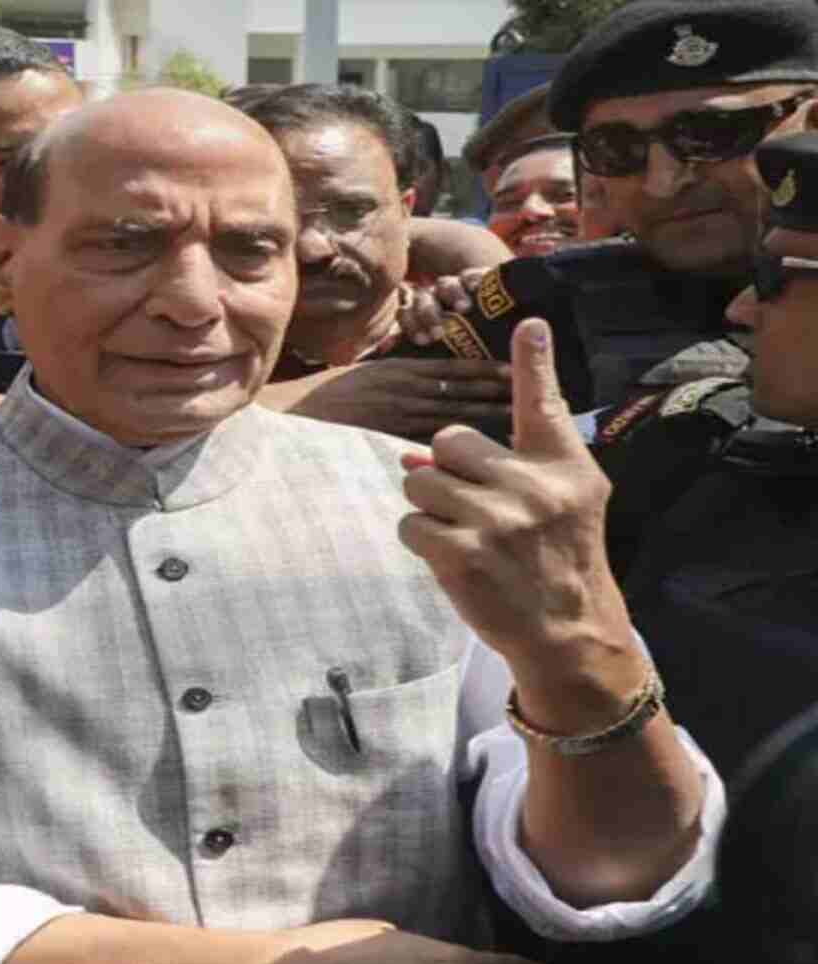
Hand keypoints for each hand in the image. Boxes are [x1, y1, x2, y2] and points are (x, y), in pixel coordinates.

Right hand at [280, 350, 510, 439]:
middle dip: (495, 395)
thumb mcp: (369, 373)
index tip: (515, 376)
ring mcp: (396, 411)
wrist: (295, 411)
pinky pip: (428, 437)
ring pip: (451, 413)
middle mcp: (403, 386)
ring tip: (515, 426)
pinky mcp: (387, 432)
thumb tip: (433, 381)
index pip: (453, 369)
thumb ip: (401, 377)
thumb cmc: (330, 395)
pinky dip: (454, 443)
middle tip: (529, 402)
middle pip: (460, 390)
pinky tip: (477, 452)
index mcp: (401, 368)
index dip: (486, 372)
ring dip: (482, 418)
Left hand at [397, 319, 632, 684]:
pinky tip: (454, 557)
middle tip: (473, 507)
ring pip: (419, 483)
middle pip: (445, 443)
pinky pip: (410, 524)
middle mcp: (532, 486)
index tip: (528, 323)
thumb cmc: (556, 556)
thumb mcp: (562, 500)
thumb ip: (503, 466)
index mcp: (563, 466)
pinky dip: (422, 540)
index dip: (534, 360)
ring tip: (463, 532)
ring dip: (428, 507)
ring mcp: (497, 520)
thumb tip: (414, 456)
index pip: (543, 403)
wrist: (565, 629)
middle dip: (444, 472)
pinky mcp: (464, 554)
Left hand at [399, 269, 490, 345]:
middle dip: (429, 315)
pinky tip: (476, 286)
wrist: (488, 334)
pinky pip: (470, 276)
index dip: (411, 326)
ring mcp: (453, 288)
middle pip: (423, 299)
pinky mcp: (476, 281)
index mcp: (418, 315)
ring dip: (452, 295)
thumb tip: (376, 352)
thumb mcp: (435, 353)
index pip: (406, 314)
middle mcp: (433, 298)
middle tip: (439, 333)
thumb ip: (407, 348)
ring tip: (464, 309)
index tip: (422, 341)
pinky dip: (472, 279)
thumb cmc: (457, 348)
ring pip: (444, 286)